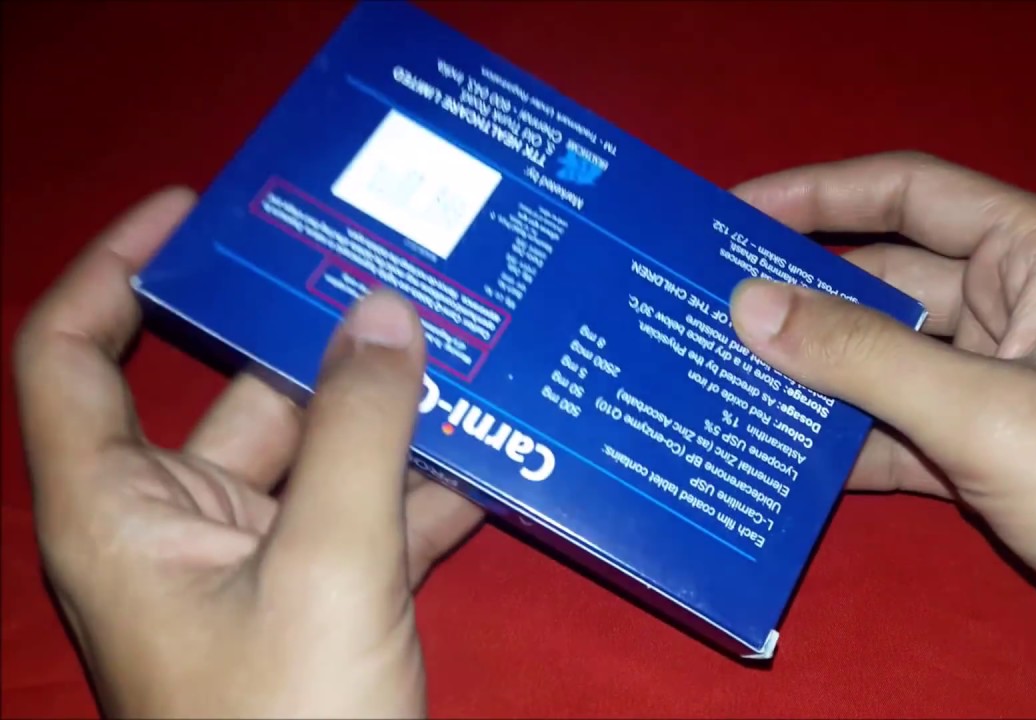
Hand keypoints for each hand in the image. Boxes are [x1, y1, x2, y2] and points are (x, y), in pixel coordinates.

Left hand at [13, 187, 483, 717]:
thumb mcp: (331, 568)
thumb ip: (363, 432)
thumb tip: (387, 309)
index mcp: (122, 510)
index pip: (73, 355)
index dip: (119, 268)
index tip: (200, 209)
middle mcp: (179, 525)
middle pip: (238, 394)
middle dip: (321, 339)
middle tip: (404, 269)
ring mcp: (255, 565)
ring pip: (321, 456)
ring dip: (393, 416)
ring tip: (474, 353)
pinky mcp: (321, 600)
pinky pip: (369, 517)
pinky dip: (425, 490)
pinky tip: (500, 460)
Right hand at [728, 153, 1035, 717]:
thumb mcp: (987, 414)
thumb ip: (863, 359)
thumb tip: (746, 306)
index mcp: (1034, 256)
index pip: (907, 193)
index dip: (815, 194)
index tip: (726, 213)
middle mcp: (1014, 308)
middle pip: (885, 283)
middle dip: (798, 298)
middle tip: (697, 309)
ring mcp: (1001, 387)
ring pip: (884, 364)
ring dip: (813, 378)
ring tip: (715, 381)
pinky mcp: (990, 458)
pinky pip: (898, 434)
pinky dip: (845, 447)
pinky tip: (776, 459)